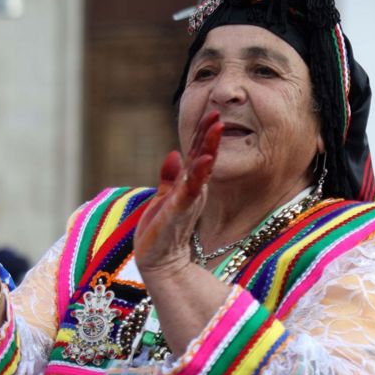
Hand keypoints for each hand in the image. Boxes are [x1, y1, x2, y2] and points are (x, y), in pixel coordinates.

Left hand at [135, 110, 221, 276]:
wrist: (157, 261)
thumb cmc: (160, 230)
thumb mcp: (163, 197)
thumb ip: (169, 177)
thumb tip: (173, 153)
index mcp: (188, 186)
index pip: (198, 155)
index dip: (203, 135)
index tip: (211, 113)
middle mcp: (192, 191)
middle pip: (203, 157)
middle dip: (210, 135)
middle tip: (217, 113)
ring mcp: (187, 200)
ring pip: (201, 170)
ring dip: (208, 149)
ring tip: (215, 128)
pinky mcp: (178, 211)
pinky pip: (189, 190)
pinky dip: (196, 175)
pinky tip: (203, 160)